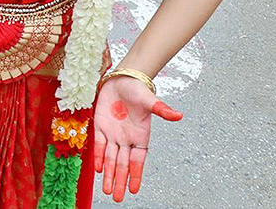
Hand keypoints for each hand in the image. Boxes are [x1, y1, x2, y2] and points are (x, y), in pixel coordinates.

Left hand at [93, 75, 182, 201]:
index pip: (137, 161)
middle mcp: (126, 139)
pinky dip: (98, 156)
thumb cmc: (137, 90)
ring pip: (110, 158)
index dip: (135, 175)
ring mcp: (113, 134)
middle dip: (119, 181)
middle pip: (122, 164)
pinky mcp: (100, 126)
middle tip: (116, 197)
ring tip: (107, 190)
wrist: (121, 79)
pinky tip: (97, 169)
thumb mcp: (150, 100)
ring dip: (108, 174)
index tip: (134, 190)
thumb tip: (178, 115)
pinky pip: (98, 144)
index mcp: (140, 137)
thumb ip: (162, 110)